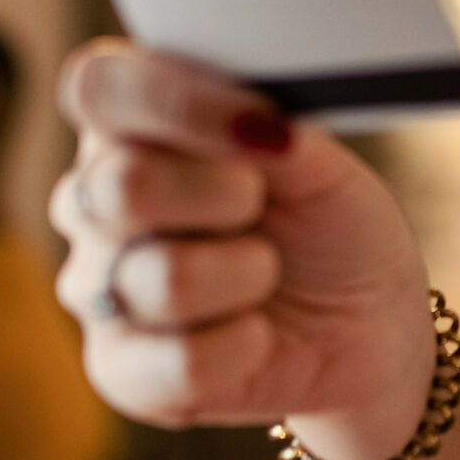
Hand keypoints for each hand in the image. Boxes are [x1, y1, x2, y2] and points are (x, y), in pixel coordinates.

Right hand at [49, 39, 434, 459]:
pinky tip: (257, 333)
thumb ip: (274, 128)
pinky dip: (247, 344)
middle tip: (264, 204)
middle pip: (121, 186)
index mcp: (129, 129)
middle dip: (228, 194)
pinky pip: (182, 360)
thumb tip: (251, 120)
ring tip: (267, 273)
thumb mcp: (323, 164)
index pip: (99, 88)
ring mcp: (97, 288)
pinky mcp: (119, 370)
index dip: (175, 100)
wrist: (365, 327)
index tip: (259, 121)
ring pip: (164, 278)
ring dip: (250, 273)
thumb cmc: (329, 228)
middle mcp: (93, 203)